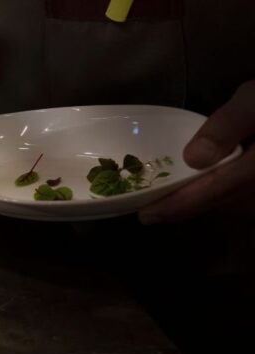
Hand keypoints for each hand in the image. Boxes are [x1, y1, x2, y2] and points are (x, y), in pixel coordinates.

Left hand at [139, 81, 254, 223]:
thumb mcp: (253, 103)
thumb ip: (227, 126)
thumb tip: (194, 158)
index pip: (215, 191)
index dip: (180, 205)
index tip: (147, 215)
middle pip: (217, 203)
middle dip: (181, 209)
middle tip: (145, 211)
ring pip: (225, 205)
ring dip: (194, 205)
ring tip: (160, 202)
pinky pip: (234, 201)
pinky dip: (210, 197)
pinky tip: (190, 191)